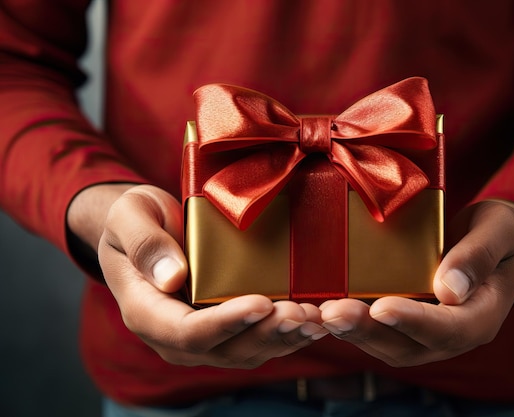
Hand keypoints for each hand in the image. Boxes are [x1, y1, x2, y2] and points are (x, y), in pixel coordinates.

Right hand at [69, 184, 326, 367]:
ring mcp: (201, 338)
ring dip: (284, 338)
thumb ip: (145, 244)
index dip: (227, 322)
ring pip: (246, 351)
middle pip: (224, 348)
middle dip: (267, 332)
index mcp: (145, 312)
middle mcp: (173, 337)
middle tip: (304, 313)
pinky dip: (286, 336)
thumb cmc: (134, 220)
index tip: (262, 302)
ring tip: (316, 318)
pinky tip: (313, 321)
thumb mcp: (130, 216)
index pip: (187, 332)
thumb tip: (173, 277)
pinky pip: (256, 342)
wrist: (144, 231)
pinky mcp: (223, 331)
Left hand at [319, 200, 513, 366]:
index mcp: (482, 317)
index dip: (413, 321)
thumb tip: (449, 290)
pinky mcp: (406, 324)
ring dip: (353, 332)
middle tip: (332, 313)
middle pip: (408, 345)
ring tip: (321, 314)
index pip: (448, 328)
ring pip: (387, 345)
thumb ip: (477, 256)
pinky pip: (378, 333)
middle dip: (368, 331)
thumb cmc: (498, 233)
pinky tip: (323, 310)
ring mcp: (427, 334)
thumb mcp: (498, 231)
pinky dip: (351, 325)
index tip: (381, 307)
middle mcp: (453, 335)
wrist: (492, 241)